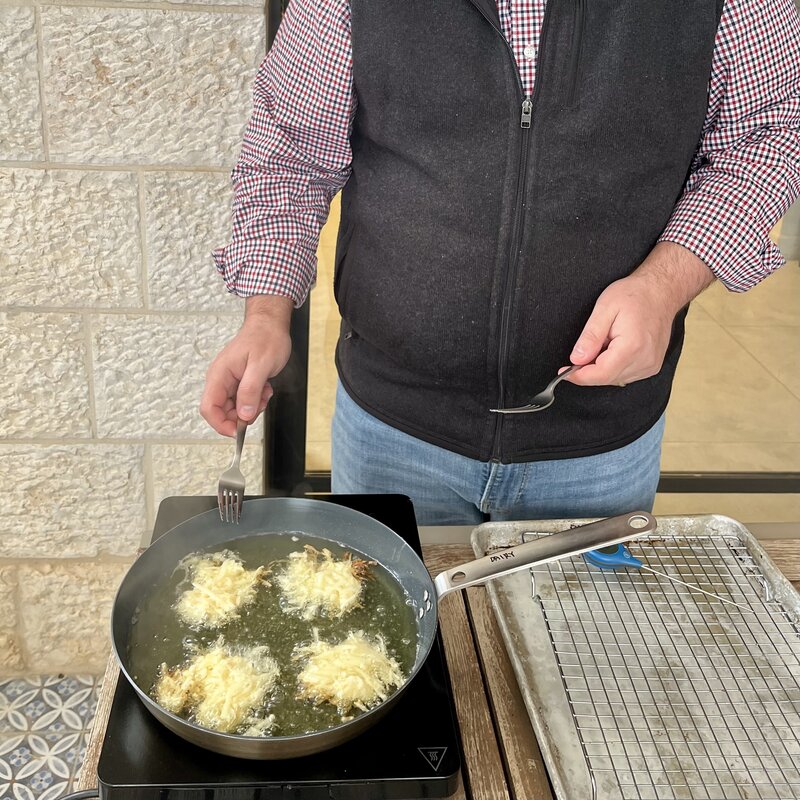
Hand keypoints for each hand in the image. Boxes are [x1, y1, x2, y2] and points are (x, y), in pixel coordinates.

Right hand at [200, 295, 292, 436]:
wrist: (270, 325)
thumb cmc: (265, 338)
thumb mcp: (261, 366)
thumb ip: (250, 390)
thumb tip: (243, 415)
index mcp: (219, 375)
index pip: (209, 408)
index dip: (221, 424)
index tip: (238, 431)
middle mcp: (221, 380)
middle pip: (223, 412)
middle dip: (243, 415)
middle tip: (259, 404)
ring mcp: (229, 382)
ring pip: (236, 409)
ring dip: (252, 407)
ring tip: (264, 392)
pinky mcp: (239, 383)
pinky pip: (244, 401)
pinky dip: (256, 400)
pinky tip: (265, 388)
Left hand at [565, 242, 713, 386]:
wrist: (661, 291)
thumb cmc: (634, 295)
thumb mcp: (604, 308)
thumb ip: (590, 336)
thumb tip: (576, 359)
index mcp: (632, 347)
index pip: (601, 374)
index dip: (579, 376)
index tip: (564, 371)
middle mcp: (645, 360)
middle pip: (606, 378)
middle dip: (589, 369)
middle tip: (587, 346)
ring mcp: (650, 365)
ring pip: (615, 378)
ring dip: (602, 366)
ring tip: (607, 341)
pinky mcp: (652, 366)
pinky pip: (625, 375)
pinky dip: (614, 366)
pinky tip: (616, 348)